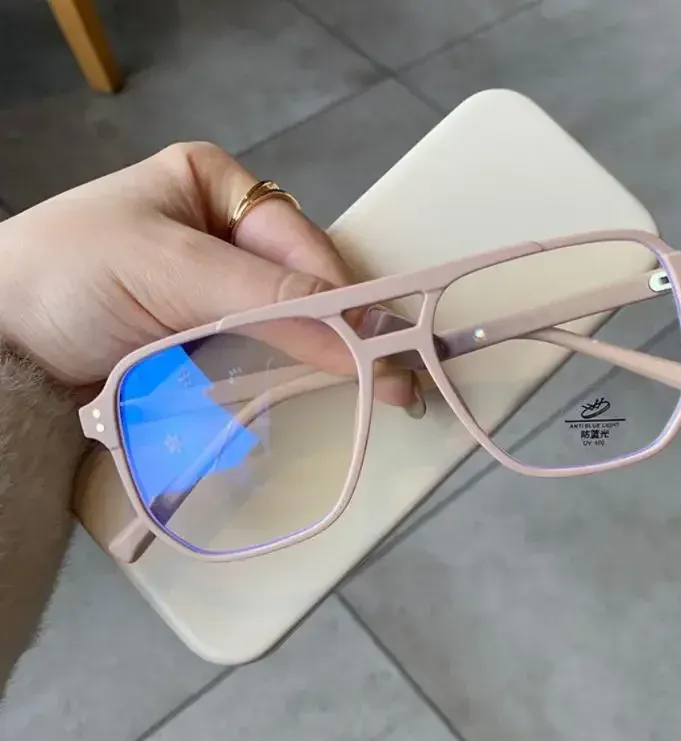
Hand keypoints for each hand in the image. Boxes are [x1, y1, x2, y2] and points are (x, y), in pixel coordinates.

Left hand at [0, 141, 414, 405]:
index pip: (298, 242)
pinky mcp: (207, 342)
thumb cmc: (70, 275)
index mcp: (216, 187)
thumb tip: (359, 333)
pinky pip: (261, 356)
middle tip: (391, 380)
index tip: (377, 348)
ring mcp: (217, 293)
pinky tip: (317, 393)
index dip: (338, 296)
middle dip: (339, 331)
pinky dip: (284, 379)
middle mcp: (225, 236)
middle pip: (302, 283)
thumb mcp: (167, 266)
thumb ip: (265, 294)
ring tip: (376, 390)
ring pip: (290, 325)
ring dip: (319, 360)